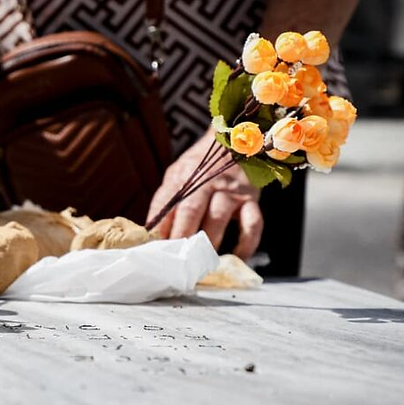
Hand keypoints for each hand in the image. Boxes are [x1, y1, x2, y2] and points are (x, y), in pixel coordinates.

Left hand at [146, 134, 263, 258]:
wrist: (235, 141)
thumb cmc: (201, 165)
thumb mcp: (178, 175)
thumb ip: (166, 201)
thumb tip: (151, 232)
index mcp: (184, 177)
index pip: (167, 204)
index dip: (160, 228)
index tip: (155, 249)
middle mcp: (207, 181)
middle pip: (191, 211)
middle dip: (181, 237)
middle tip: (175, 261)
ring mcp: (230, 190)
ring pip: (218, 217)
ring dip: (208, 242)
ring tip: (200, 262)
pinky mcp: (252, 199)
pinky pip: (252, 224)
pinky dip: (246, 244)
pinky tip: (236, 258)